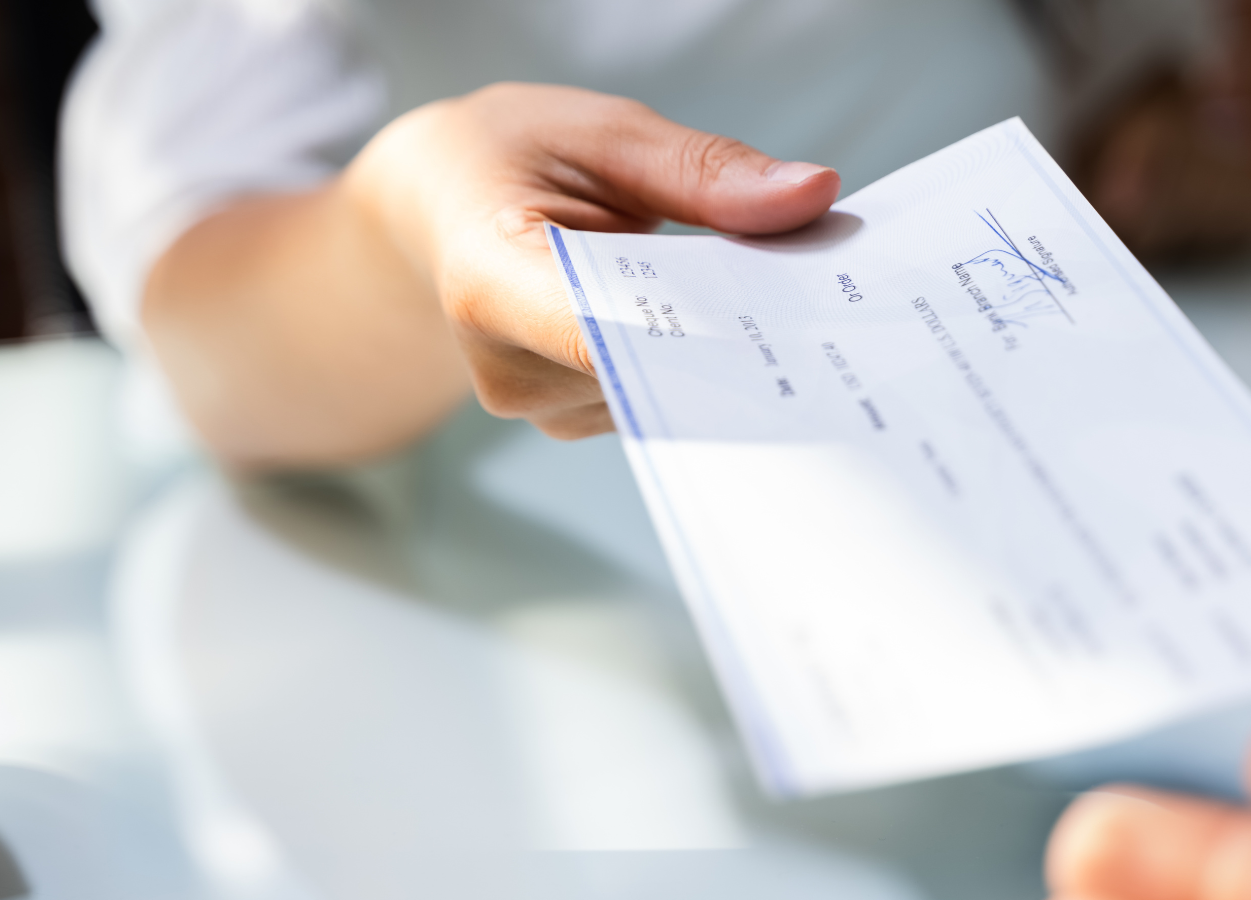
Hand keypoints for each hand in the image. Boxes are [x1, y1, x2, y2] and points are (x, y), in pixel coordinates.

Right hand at [344, 84, 839, 438]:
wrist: (439, 208)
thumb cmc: (509, 157)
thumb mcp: (602, 131)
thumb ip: (704, 169)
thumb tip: (811, 195)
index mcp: (490, 279)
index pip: (600, 333)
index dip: (698, 331)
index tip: (781, 316)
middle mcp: (507, 366)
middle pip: (651, 371)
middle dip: (730, 329)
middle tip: (810, 288)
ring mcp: (537, 404)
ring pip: (666, 391)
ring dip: (714, 341)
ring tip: (737, 282)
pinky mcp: (569, 418)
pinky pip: (658, 398)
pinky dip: (691, 356)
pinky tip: (699, 313)